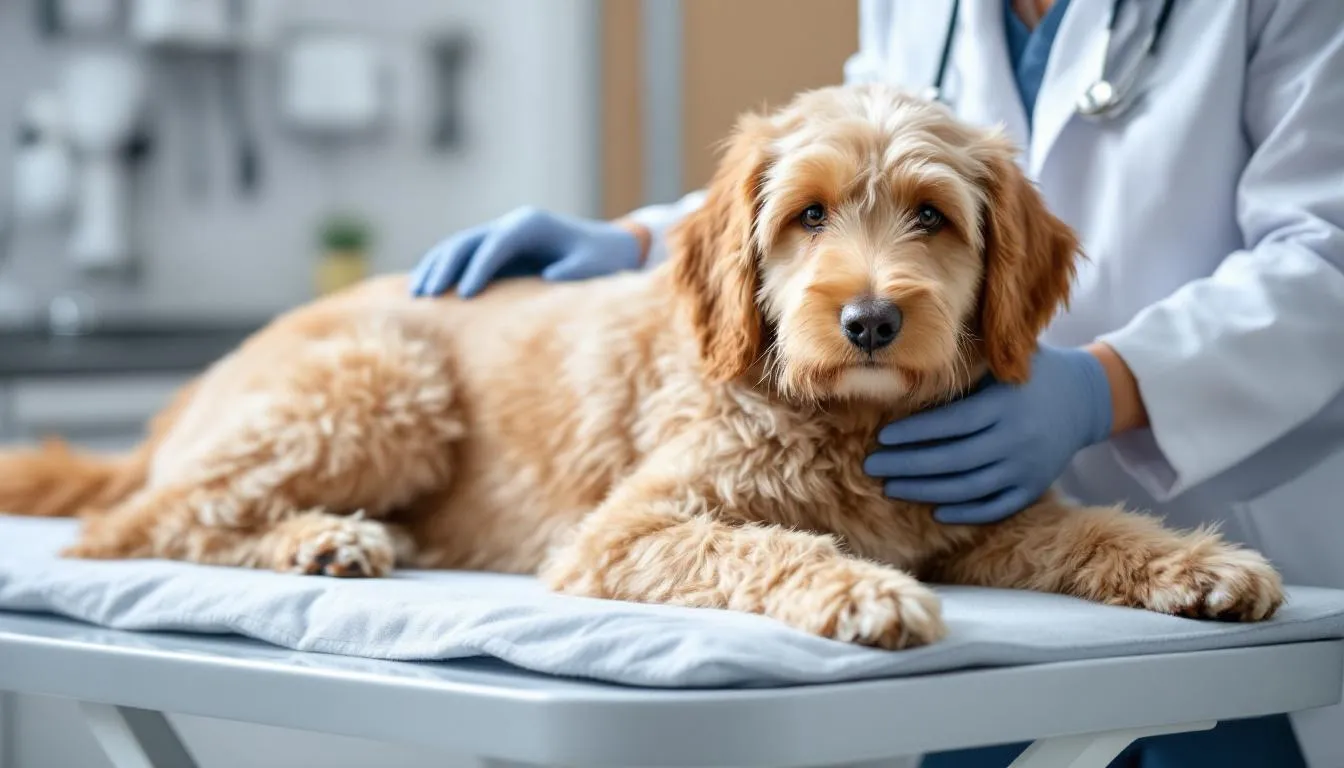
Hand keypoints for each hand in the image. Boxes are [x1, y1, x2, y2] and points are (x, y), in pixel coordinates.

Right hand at [409, 207, 645, 297]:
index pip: (496, 244)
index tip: (465, 295)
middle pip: (467, 241)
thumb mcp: (592, 266)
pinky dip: (441, 271)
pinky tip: (423, 291)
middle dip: (445, 267)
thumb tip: (549, 275)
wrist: (605, 248)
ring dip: (435, 268)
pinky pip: (461, 258)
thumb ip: (573, 271)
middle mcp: (511, 226)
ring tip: (416, 294)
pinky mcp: (496, 252)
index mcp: (531, 225)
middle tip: (427, 295)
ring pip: (457, 247)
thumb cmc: (600, 260)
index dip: (478, 268)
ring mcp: (500, 236)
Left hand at [864, 345, 1113, 523]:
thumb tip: (904, 373)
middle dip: (906, 466)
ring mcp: (1027, 467)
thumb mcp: (1000, 364)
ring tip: (891, 488)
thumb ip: (962, 372)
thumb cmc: (1026, 375)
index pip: (950, 424)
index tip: (881, 438)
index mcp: (1004, 404)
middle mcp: (1017, 438)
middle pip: (952, 460)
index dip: (912, 434)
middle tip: (871, 466)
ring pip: (968, 487)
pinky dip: (965, 512)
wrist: (1085, 398)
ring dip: (925, 491)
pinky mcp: (1034, 487)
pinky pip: (996, 507)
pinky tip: (935, 510)